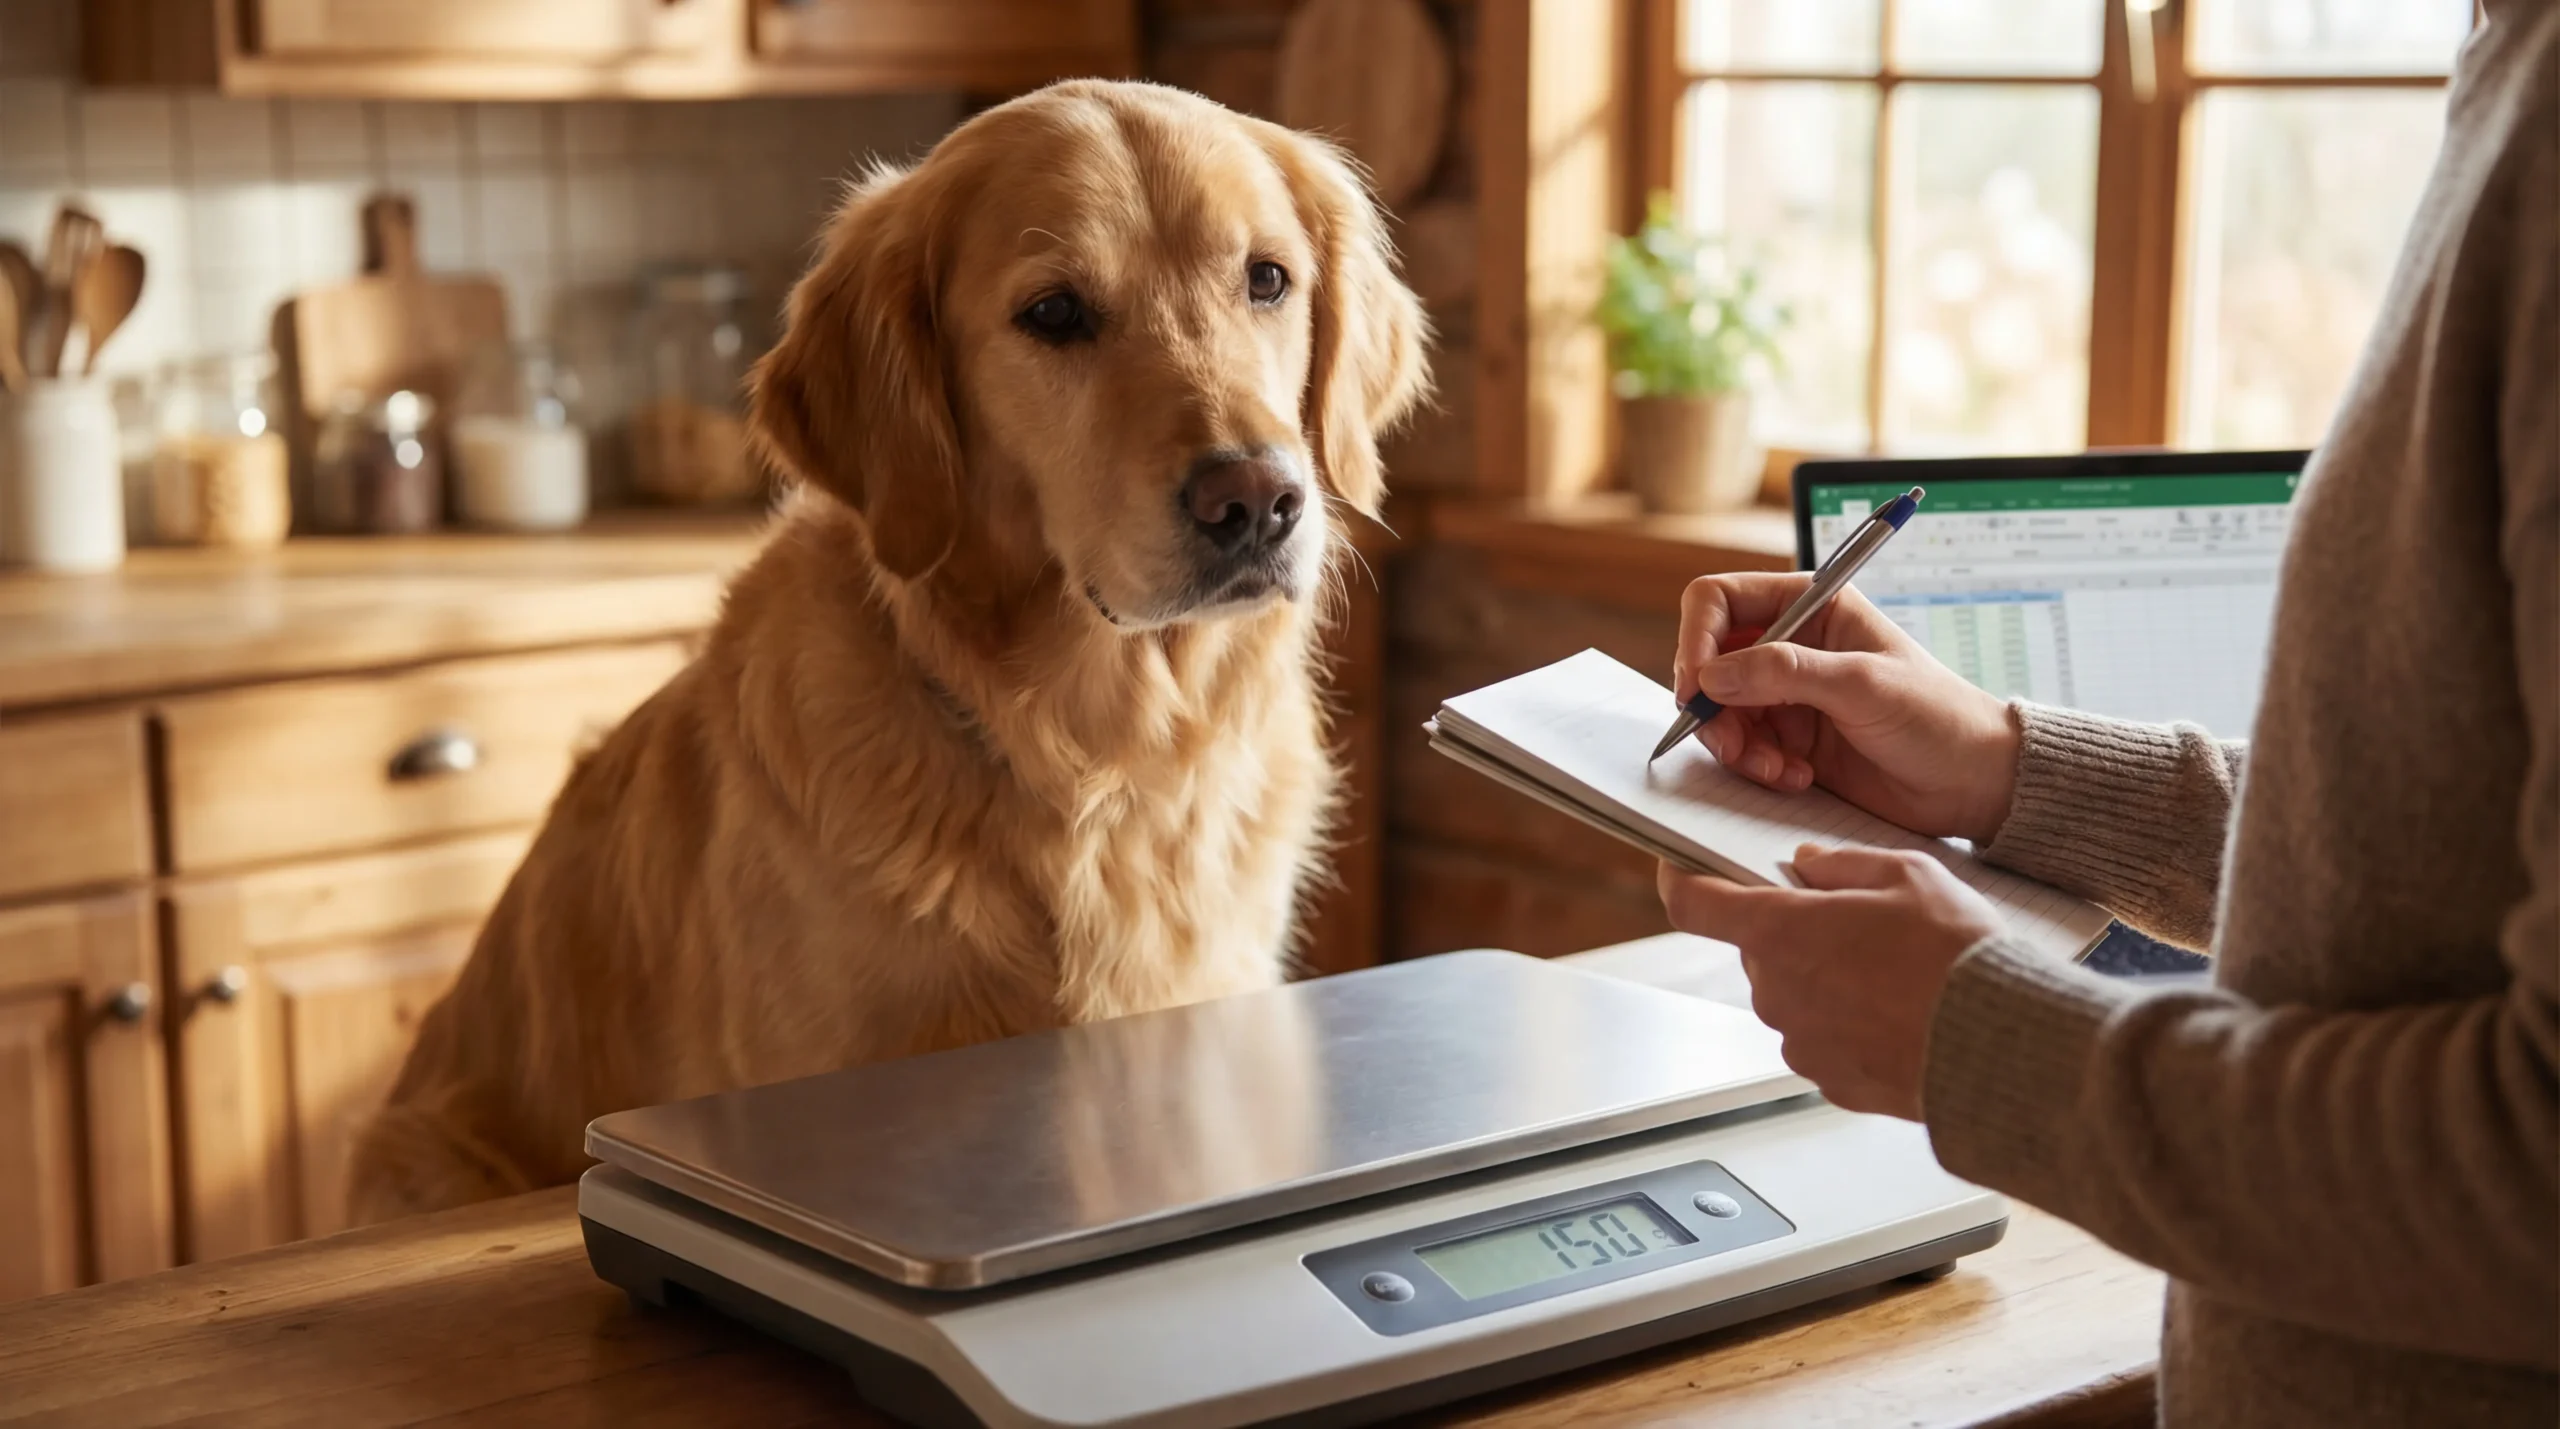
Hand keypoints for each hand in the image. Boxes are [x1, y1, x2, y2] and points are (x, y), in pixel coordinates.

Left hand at [1656, 845, 2003, 1119]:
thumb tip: (1807, 865)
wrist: (2002, 1046)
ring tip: (1896, 976)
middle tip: (1859, 925)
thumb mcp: (1907, 874)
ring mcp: (1800, 1043)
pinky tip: (1901, 1016)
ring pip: (1794, 997)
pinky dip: (1850, 1026)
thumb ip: (1842, 864)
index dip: (1680, 882)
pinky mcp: (1830, 1082)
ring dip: (1827, 981)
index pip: (1694, 904)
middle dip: (1795, 933)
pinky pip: (1823, 1041)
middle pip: (1760, 950)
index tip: (1680, 870)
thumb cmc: (1957, 956)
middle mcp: (1776, 992)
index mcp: (1781, 932)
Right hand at [1673, 572, 2019, 844]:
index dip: (1696, 639)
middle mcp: (1791, 645)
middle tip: (1731, 744)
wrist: (1973, 783)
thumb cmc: (1938, 717)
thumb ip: (1785, 673)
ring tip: (1775, 768)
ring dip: (1735, 745)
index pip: (1721, 601)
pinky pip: (1742, 748)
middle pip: (1710, 661)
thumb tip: (1713, 675)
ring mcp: (1787, 695)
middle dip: (1714, 706)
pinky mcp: (1789, 740)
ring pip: (1720, 711)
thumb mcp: (1863, 685)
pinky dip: (1756, 768)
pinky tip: (1796, 777)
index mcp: (1812, 606)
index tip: (1698, 686)